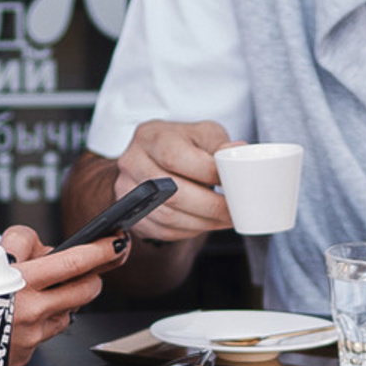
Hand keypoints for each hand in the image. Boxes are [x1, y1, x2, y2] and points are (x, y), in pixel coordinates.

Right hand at [0, 226, 120, 365]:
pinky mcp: (25, 355)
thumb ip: (22, 245)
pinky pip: (51, 331)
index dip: (100, 251)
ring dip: (67, 298)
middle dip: (93, 275)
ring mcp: (30, 336)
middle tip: (90, 266)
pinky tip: (28, 313)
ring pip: (71, 310)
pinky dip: (47, 319)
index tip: (117, 242)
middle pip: (86, 288)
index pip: (72, 262)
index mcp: (17, 282)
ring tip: (44, 289)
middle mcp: (28, 312)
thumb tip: (54, 250)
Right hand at [115, 119, 237, 243]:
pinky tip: (206, 223)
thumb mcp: (204, 134)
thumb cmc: (184, 144)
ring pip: (168, 216)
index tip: (232, 184)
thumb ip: (220, 145)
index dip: (207, 175)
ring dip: (202, 222)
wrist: (157, 157)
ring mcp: (127, 189)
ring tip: (224, 219)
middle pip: (172, 192)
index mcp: (152, 136)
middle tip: (234, 211)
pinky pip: (162, 230)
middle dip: (210, 206)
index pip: (175, 158)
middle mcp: (133, 161)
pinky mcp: (132, 213)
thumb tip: (237, 151)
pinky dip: (189, 231)